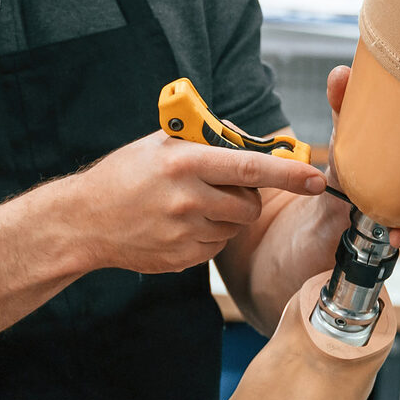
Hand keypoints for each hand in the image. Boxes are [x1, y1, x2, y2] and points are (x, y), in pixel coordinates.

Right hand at [61, 131, 325, 273]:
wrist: (82, 221)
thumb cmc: (121, 176)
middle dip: (249, 197)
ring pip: (234, 227)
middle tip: (225, 188)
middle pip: (249, 203)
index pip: (251, 167)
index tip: (317, 179)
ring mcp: (184, 232)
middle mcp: (188, 198)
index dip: (289, 174)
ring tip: (191, 206)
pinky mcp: (181, 258)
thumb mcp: (157, 144)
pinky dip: (208, 236)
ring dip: (226, 217)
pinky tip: (179, 225)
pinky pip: (215, 247)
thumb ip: (202, 142)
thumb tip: (246, 141)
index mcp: (185, 162)